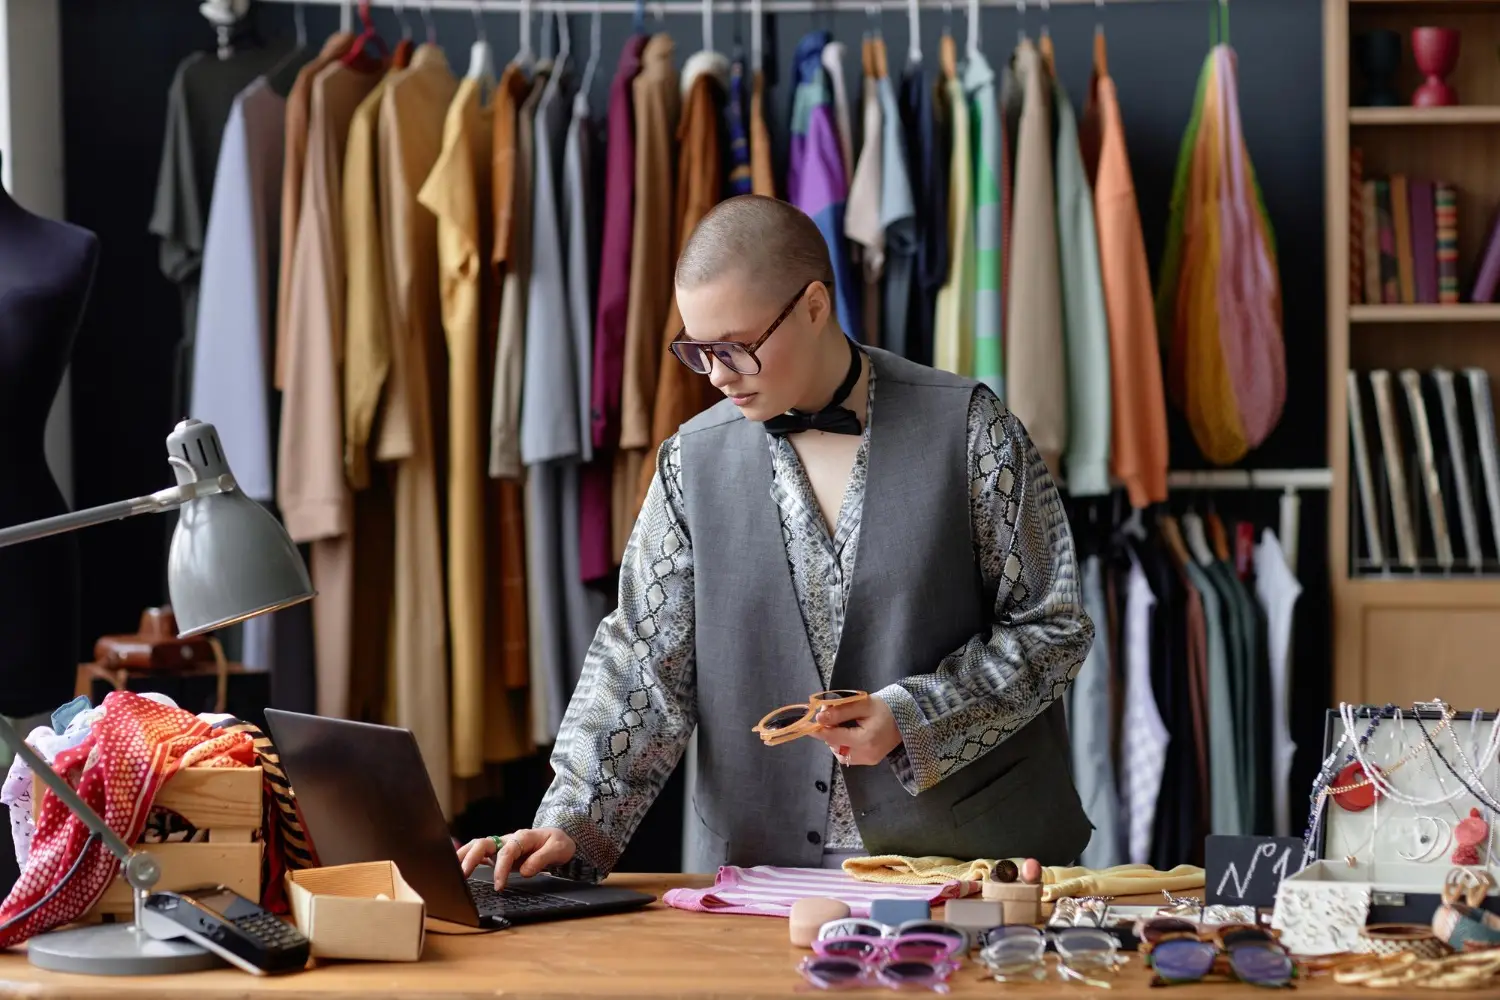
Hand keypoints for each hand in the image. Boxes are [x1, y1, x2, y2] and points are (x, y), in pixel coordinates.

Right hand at [455, 827, 576, 886]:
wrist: (560, 840)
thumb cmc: (558, 843)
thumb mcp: (558, 849)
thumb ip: (542, 859)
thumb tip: (524, 871)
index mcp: (522, 837)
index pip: (506, 851)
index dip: (500, 868)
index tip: (499, 886)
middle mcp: (508, 839)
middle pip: (484, 843)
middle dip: (471, 858)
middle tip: (462, 875)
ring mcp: (501, 845)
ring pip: (477, 846)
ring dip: (463, 856)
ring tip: (451, 870)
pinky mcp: (498, 853)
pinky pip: (480, 853)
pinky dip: (467, 859)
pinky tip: (458, 869)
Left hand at [808, 695, 902, 765]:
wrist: (906, 718)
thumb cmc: (885, 708)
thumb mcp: (863, 704)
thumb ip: (840, 711)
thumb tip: (819, 717)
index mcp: (866, 739)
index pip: (833, 737)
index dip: (819, 730)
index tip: (807, 723)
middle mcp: (866, 754)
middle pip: (835, 745)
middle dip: (828, 731)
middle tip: (828, 715)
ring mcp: (868, 760)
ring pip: (839, 752)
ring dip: (834, 739)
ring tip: (841, 724)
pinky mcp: (869, 761)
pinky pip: (848, 755)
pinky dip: (843, 745)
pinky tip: (848, 734)